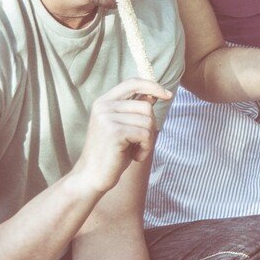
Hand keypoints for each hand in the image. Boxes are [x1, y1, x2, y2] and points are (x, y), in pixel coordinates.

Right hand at [72, 78, 171, 193]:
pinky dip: (146, 148)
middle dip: (150, 126)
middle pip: (146, 106)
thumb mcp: (124, 126)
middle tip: (139, 143)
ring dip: (148, 140)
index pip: (132, 82)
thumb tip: (155, 93)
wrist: (92, 176)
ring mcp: (107, 118)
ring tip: (135, 150)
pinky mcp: (114, 132)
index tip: (168, 94)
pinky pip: (146, 134)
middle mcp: (103, 106)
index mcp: (104, 101)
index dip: (153, 86)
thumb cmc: (112, 152)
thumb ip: (135, 109)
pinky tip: (135, 157)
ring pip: (148, 121)